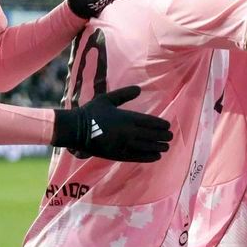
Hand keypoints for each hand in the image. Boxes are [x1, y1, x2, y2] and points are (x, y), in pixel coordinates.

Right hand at [52, 85, 172, 162]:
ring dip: (158, 147)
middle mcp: (128, 132)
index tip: (168, 126)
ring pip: (146, 147)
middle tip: (170, 137)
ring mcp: (124, 145)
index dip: (160, 125)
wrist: (76, 130)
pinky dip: (148, 157)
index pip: (149, 122)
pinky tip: (156, 157)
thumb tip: (139, 89)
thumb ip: (124, 94)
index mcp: (126, 117)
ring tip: (166, 147)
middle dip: (162, 136)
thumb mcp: (107, 99)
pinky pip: (137, 157)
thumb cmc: (91, 112)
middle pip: (151, 135)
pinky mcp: (118, 155)